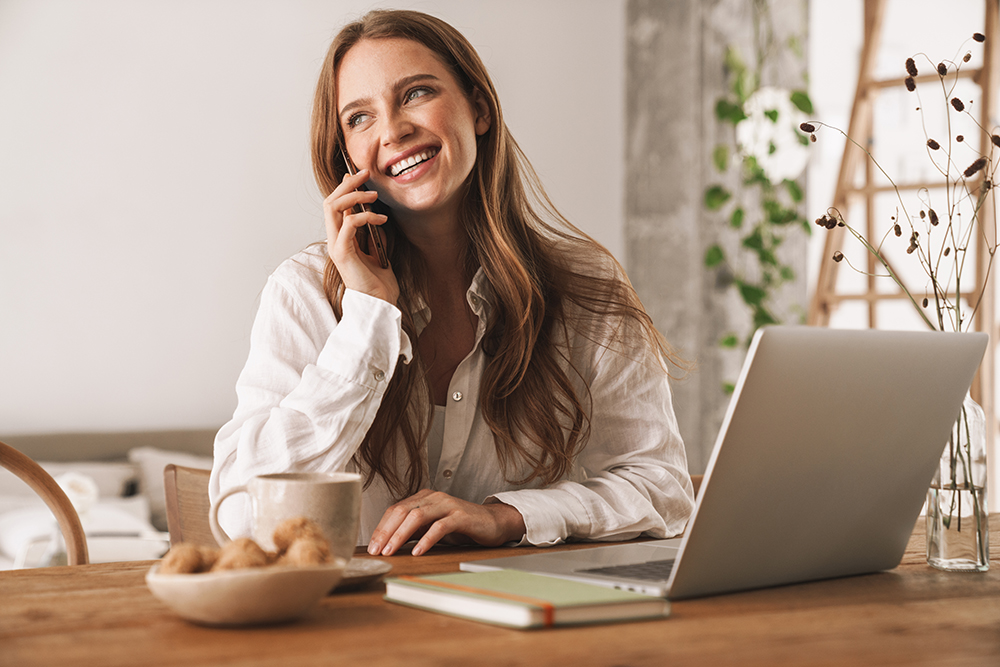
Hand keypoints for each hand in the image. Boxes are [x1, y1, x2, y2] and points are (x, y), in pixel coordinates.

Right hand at [323, 168, 397, 303]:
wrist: (379, 302)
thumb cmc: (379, 281)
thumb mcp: (377, 250)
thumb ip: (372, 233)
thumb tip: (375, 215)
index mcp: (341, 238)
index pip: (336, 205)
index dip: (345, 187)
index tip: (360, 175)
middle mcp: (334, 239)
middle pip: (331, 201)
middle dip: (348, 184)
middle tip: (365, 174)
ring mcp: (336, 245)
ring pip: (333, 207)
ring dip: (354, 196)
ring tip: (374, 195)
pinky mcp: (343, 252)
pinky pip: (349, 223)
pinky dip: (365, 216)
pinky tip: (381, 219)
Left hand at [368, 489, 525, 556]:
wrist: (492, 522)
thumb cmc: (460, 526)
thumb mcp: (432, 527)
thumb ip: (413, 531)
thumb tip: (388, 543)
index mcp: (423, 498)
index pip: (395, 509)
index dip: (381, 527)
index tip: (372, 546)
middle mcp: (433, 497)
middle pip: (402, 511)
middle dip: (386, 532)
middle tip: (377, 551)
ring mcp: (447, 505)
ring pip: (417, 516)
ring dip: (401, 535)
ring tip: (391, 551)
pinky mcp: (461, 516)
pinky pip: (439, 526)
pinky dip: (426, 540)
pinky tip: (418, 552)